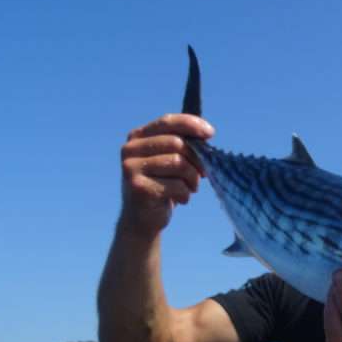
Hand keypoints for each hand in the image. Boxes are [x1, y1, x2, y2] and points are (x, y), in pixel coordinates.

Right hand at [119, 113, 214, 237]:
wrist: (142, 219)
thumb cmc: (162, 187)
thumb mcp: (170, 162)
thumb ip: (183, 146)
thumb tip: (207, 135)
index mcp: (137, 137)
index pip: (167, 121)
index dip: (191, 124)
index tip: (211, 133)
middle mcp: (130, 149)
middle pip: (177, 143)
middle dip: (197, 159)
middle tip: (203, 174)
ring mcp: (131, 168)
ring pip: (179, 163)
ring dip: (193, 179)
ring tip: (191, 188)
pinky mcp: (139, 187)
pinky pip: (176, 185)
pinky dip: (185, 194)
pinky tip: (180, 199)